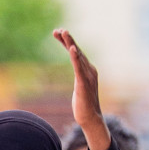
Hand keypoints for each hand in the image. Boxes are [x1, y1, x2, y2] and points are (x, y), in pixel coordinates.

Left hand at [54, 29, 108, 149]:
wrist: (91, 119)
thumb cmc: (84, 105)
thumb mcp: (80, 87)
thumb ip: (79, 77)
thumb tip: (76, 72)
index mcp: (88, 70)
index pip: (76, 52)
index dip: (67, 42)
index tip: (57, 33)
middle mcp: (90, 70)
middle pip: (77, 51)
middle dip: (67, 39)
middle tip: (58, 30)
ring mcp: (88, 76)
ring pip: (78, 56)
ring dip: (70, 43)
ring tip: (63, 32)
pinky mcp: (84, 83)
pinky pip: (79, 67)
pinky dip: (75, 57)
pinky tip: (71, 48)